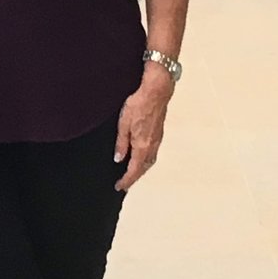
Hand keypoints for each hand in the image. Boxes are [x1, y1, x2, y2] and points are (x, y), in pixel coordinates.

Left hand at [113, 68, 171, 190]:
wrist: (156, 92)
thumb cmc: (138, 105)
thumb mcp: (123, 123)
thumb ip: (121, 143)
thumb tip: (118, 159)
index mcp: (142, 146)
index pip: (134, 170)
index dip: (126, 180)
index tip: (119, 186)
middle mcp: (152, 147)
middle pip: (143, 169)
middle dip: (134, 178)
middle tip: (125, 184)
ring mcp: (157, 140)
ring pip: (149, 162)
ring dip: (141, 170)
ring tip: (132, 174)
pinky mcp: (159, 134)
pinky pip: (152, 154)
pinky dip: (146, 161)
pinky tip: (141, 157)